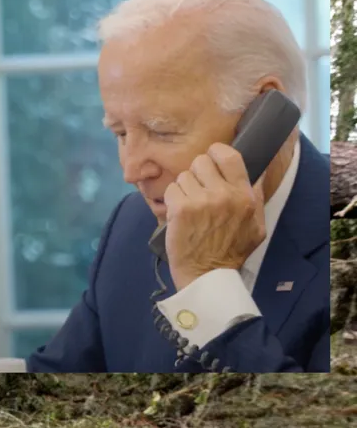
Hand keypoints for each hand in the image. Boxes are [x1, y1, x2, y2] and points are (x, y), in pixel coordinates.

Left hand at [163, 143, 266, 290]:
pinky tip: (179, 214)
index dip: (216, 152)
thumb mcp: (257, 225)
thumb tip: (255, 173)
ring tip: (189, 206)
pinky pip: (171, 190)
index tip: (211, 159)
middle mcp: (224, 194)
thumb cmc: (232, 251)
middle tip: (198, 190)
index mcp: (244, 195)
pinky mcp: (180, 210)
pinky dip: (172, 200)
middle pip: (201, 161)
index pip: (229, 156)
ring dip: (184, 189)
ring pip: (184, 176)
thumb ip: (256, 198)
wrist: (207, 274)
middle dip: (197, 173)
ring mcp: (201, 201)